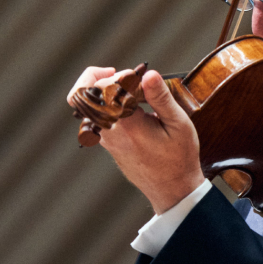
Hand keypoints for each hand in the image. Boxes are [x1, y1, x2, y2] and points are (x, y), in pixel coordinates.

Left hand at [68, 67, 205, 213]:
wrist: (172, 189)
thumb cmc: (179, 158)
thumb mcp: (178, 125)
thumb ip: (161, 98)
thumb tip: (149, 74)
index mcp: (127, 124)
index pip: (105, 88)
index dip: (120, 75)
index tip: (139, 76)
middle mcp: (110, 131)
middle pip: (83, 95)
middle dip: (98, 76)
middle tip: (124, 75)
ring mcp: (105, 139)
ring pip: (87, 107)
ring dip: (102, 90)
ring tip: (129, 88)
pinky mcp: (107, 143)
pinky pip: (96, 117)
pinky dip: (108, 104)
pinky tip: (130, 104)